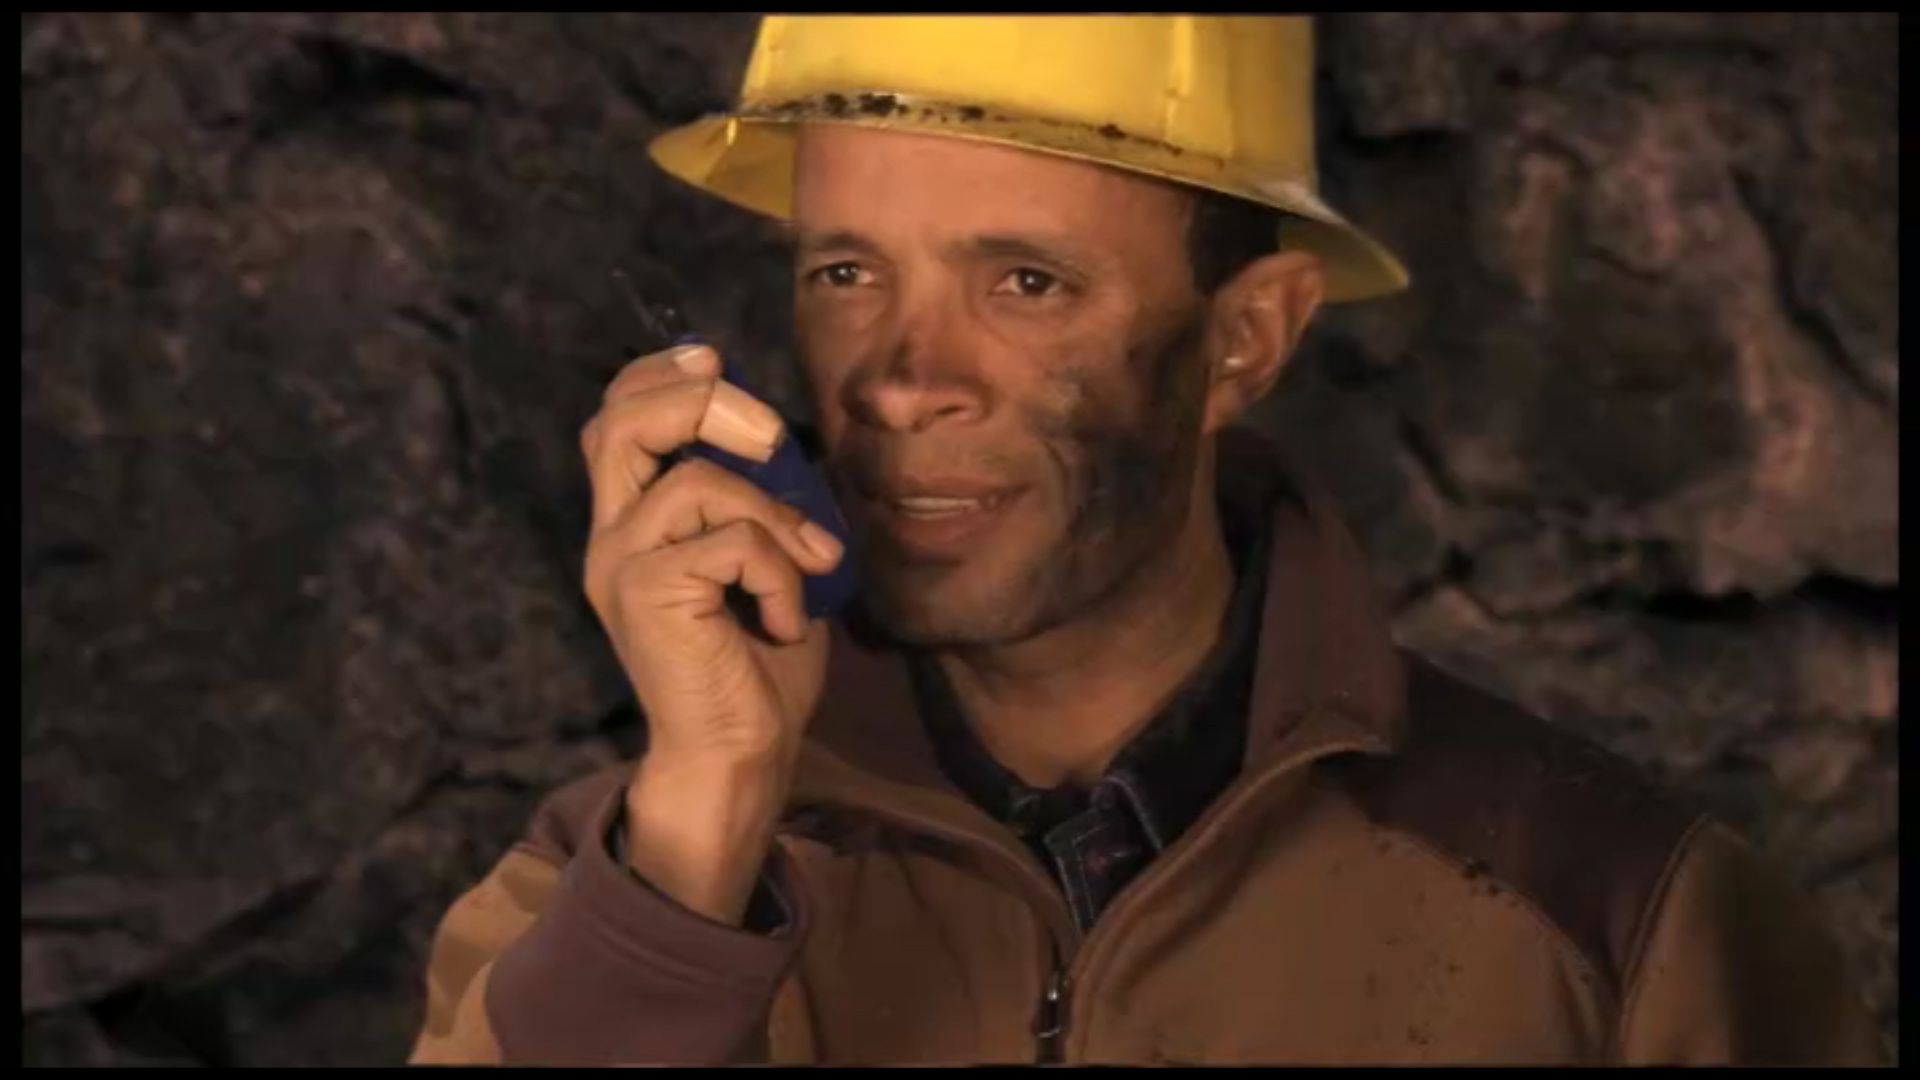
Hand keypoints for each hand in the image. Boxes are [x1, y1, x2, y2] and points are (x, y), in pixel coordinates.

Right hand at [580, 344, 842, 921]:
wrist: (741, 757)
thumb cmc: (759, 672)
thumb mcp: (766, 568)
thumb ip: (760, 507)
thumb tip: (789, 447)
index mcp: (631, 527)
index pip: (614, 420)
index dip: (657, 375)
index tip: (712, 356)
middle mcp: (612, 540)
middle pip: (618, 421)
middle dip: (699, 400)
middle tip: (769, 433)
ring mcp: (621, 565)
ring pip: (694, 480)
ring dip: (774, 517)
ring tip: (810, 569)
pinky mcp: (645, 595)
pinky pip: (731, 540)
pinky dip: (779, 571)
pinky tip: (786, 620)